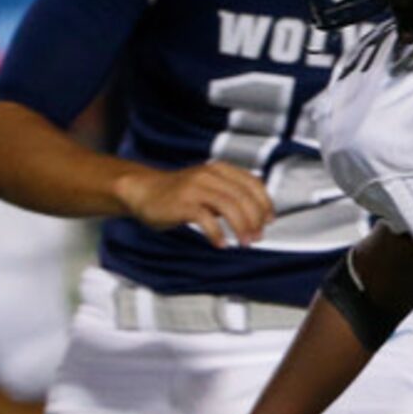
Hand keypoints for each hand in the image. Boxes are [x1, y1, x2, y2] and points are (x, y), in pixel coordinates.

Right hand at [117, 161, 273, 247]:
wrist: (143, 191)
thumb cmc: (179, 194)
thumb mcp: (210, 187)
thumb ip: (231, 195)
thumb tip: (258, 216)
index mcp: (219, 169)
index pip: (253, 183)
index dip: (265, 203)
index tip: (269, 220)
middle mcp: (209, 175)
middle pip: (243, 197)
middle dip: (255, 219)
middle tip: (257, 237)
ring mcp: (194, 188)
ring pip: (229, 206)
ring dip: (241, 227)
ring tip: (244, 242)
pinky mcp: (181, 203)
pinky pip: (205, 218)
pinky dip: (217, 233)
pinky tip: (221, 244)